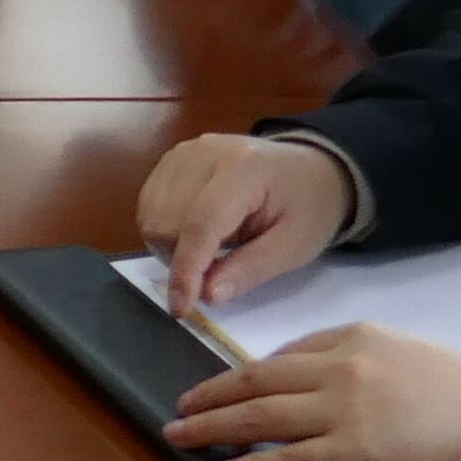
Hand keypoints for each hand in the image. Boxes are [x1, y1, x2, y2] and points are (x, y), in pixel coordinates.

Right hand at [135, 134, 355, 314]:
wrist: (311, 169)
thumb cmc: (308, 208)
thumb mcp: (294, 247)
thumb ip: (250, 270)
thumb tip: (207, 295)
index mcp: (243, 169)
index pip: (200, 223)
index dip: (186, 270)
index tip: (181, 308)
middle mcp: (204, 152)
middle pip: (166, 222)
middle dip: (181, 260)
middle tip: (216, 271)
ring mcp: (184, 152)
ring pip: (150, 216)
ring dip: (170, 248)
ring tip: (209, 250)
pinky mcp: (172, 159)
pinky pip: (148, 205)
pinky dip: (163, 230)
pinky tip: (193, 233)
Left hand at [165, 326, 460, 460]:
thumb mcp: (418, 362)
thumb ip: (372, 369)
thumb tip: (338, 398)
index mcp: (362, 338)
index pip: (291, 351)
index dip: (251, 372)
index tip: (230, 385)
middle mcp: (345, 366)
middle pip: (260, 379)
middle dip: (213, 393)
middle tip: (181, 405)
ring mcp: (346, 408)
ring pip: (261, 416)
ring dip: (214, 426)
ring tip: (181, 435)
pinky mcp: (354, 453)